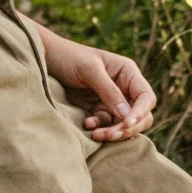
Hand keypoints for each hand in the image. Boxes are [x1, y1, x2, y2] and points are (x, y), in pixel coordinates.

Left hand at [36, 25, 156, 141]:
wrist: (45, 59)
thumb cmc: (69, 57)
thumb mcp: (90, 70)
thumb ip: (109, 92)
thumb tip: (126, 116)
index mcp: (128, 73)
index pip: (146, 97)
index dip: (141, 113)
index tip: (127, 124)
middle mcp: (124, 88)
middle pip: (139, 115)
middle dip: (127, 128)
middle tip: (110, 135)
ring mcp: (111, 101)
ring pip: (122, 124)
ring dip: (112, 132)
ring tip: (96, 135)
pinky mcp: (96, 110)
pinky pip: (106, 125)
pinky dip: (99, 128)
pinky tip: (87, 125)